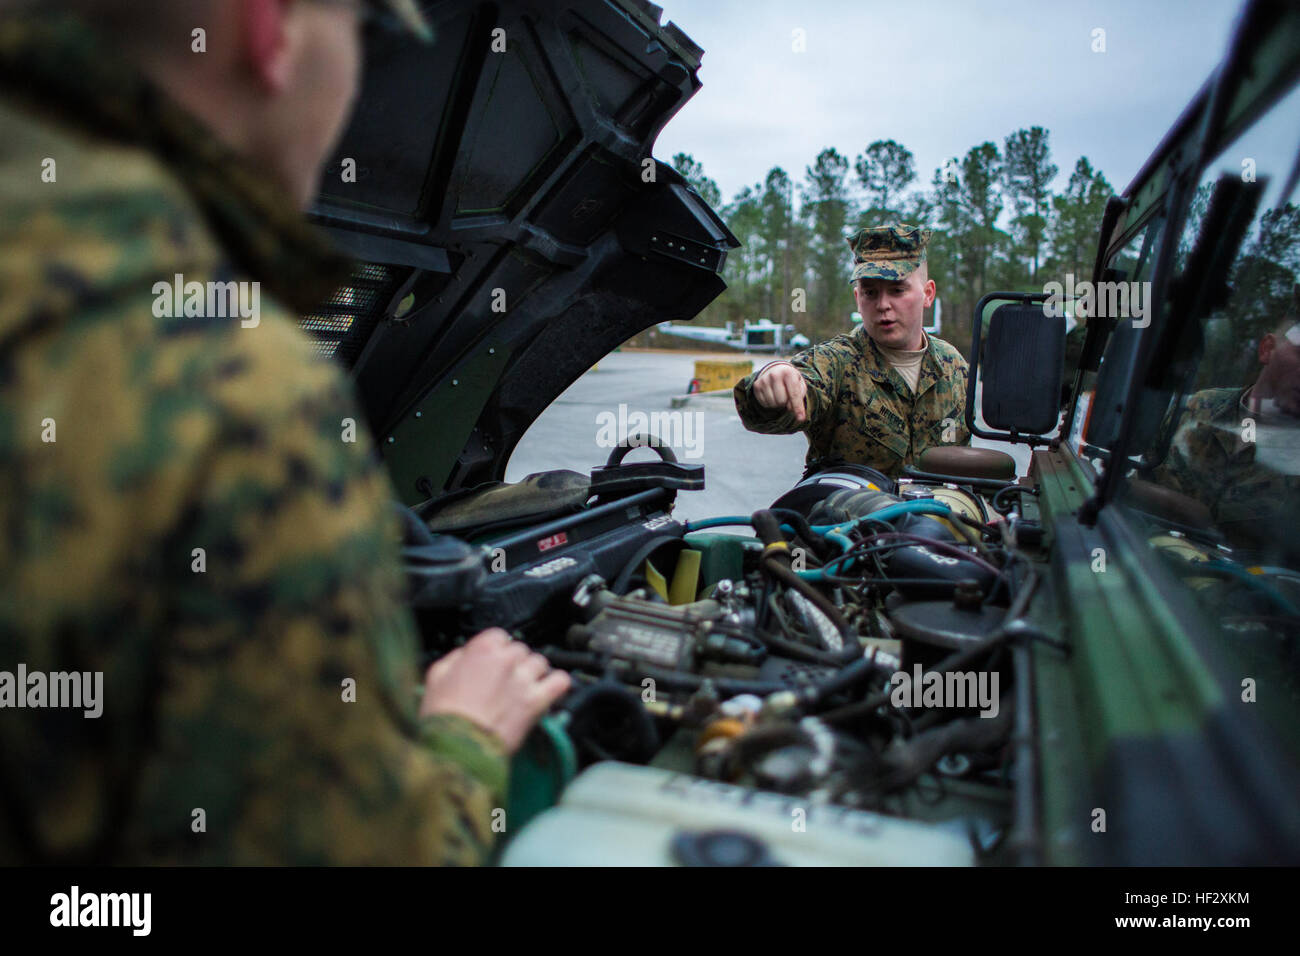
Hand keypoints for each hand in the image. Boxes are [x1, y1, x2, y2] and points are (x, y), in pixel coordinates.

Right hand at [420, 629, 570, 753]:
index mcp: (482, 650)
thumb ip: (454, 659)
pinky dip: (557, 684)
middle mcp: (506, 660)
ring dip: (534, 673)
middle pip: (521, 650)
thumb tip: (464, 656)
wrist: (456, 746)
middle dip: (514, 664)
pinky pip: (560, 682)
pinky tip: (549, 692)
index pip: (500, 636)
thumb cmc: (443, 716)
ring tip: (524, 688)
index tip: (493, 662)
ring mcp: (524, 680)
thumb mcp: (436, 677)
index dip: (496, 650)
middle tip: (504, 682)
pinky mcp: (537, 701)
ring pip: (541, 663)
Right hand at [753, 363, 807, 423]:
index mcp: (788, 373)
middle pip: (782, 401)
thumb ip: (799, 396)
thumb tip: (791, 409)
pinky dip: (770, 403)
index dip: (798, 408)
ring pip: (772, 404)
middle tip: (786, 397)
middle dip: (786, 403)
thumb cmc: (791, 380)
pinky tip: (772, 396)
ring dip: (778, 404)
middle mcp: (774, 375)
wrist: (776, 370)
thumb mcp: (800, 384)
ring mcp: (764, 380)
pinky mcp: (756, 386)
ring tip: (779, 395)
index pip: (794, 394)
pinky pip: (764, 404)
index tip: (801, 419)